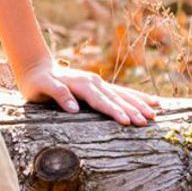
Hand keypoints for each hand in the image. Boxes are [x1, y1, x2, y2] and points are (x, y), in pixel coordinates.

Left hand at [16, 58, 160, 125]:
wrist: (36, 68)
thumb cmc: (36, 82)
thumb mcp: (40, 87)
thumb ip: (57, 93)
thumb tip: (73, 108)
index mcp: (82, 84)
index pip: (101, 101)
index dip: (114, 111)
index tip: (127, 121)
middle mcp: (94, 82)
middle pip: (116, 98)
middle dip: (132, 110)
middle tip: (147, 122)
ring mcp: (98, 83)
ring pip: (123, 94)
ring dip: (139, 104)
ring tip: (155, 113)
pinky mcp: (100, 86)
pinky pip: (122, 92)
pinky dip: (137, 97)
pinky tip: (151, 102)